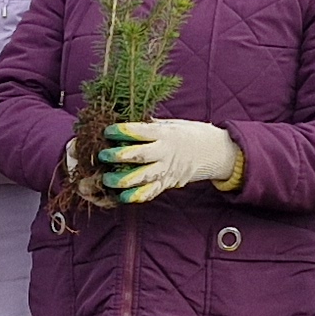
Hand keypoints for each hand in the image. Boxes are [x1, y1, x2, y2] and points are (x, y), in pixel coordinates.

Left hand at [99, 118, 240, 203]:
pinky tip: (122, 197)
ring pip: (143, 177)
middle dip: (119, 156)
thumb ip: (148, 125)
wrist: (210, 151)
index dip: (123, 131)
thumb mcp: (169, 124)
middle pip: (140, 156)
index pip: (141, 132)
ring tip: (107, 179)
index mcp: (165, 134)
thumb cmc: (184, 134)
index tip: (108, 131)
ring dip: (123, 180)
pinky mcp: (167, 183)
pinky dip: (136, 196)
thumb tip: (121, 118)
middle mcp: (165, 153)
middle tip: (103, 155)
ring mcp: (166, 170)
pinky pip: (151, 192)